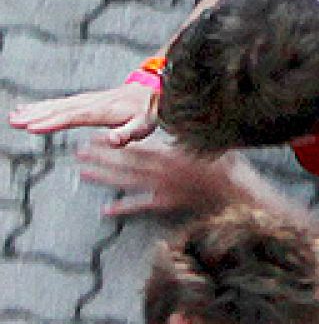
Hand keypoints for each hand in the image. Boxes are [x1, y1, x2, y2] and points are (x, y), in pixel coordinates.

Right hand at [9, 85, 157, 146]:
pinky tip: (27, 109)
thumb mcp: (144, 125)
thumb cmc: (148, 111)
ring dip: (35, 110)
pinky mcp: (84, 100)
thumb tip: (113, 140)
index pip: (75, 116)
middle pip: (60, 109)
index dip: (54, 122)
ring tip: (14, 116)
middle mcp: (91, 102)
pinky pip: (60, 103)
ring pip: (57, 105)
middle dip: (36, 115)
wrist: (153, 90)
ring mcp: (87, 100)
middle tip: (14, 121)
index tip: (34, 127)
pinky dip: (42, 105)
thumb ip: (128, 134)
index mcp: (103, 110)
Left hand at [75, 138, 238, 217]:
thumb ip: (186, 130)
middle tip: (79, 153)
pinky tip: (107, 209)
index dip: (113, 143)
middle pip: (125, 164)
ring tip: (84, 174)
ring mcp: (162, 188)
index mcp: (169, 155)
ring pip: (127, 183)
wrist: (233, 192)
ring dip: (105, 178)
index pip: (133, 147)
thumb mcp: (207, 139)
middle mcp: (160, 172)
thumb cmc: (225, 163)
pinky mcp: (167, 202)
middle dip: (102, 158)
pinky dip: (124, 207)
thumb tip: (175, 114)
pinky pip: (142, 205)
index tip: (95, 137)